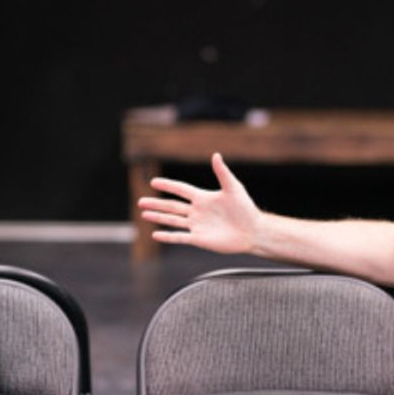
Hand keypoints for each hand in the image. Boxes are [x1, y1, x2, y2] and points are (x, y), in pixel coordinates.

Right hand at [138, 153, 259, 253]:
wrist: (253, 231)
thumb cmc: (246, 209)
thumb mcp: (233, 188)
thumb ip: (222, 173)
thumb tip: (216, 155)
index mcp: (203, 198)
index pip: (181, 190)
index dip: (168, 185)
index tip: (154, 182)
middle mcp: (197, 211)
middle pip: (172, 206)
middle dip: (156, 203)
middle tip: (140, 201)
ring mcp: (197, 226)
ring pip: (173, 220)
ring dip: (158, 217)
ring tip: (144, 214)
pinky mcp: (199, 239)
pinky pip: (180, 237)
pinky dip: (168, 236)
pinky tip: (155, 234)